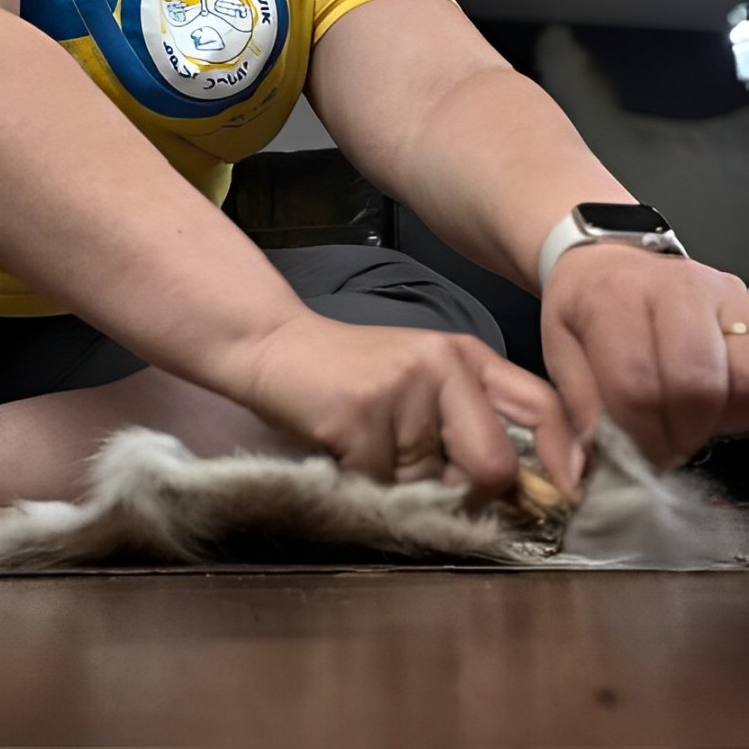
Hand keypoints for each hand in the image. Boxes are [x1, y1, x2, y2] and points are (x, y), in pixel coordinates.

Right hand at [238, 310, 585, 500]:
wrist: (279, 348)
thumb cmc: (357, 372)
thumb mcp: (426, 377)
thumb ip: (471, 416)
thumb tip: (519, 490)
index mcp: (468, 356)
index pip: (542, 406)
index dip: (564, 458)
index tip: (567, 498)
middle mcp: (444, 365)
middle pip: (493, 466)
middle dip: (465, 492)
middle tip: (425, 479)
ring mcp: (402, 388)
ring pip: (430, 486)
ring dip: (402, 487)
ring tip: (372, 448)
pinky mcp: (359, 416)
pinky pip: (382, 487)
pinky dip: (364, 484)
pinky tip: (345, 449)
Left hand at [541, 244, 748, 465]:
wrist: (608, 263)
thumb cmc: (584, 308)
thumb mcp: (559, 351)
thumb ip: (579, 408)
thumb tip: (589, 467)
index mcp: (616, 297)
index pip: (637, 386)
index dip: (640, 437)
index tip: (635, 456)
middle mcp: (677, 286)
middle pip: (697, 385)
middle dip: (681, 434)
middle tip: (663, 447)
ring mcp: (723, 293)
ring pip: (743, 378)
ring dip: (717, 418)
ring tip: (686, 422)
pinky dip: (740, 400)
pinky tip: (711, 405)